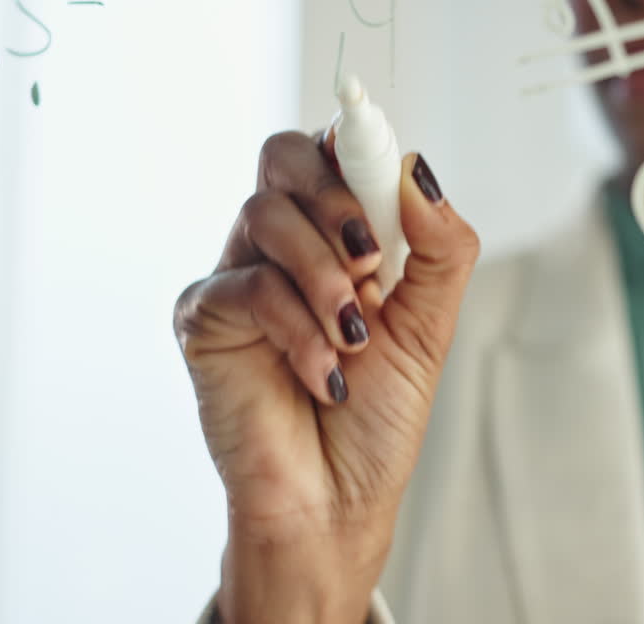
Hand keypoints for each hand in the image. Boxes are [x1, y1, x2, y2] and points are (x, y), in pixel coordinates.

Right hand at [174, 129, 478, 622]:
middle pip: (284, 156)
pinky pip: (247, 285)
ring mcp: (240, 275)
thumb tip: (418, 172)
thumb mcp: (430, 324)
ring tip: (353, 335)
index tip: (385, 168)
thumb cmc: (378, 415)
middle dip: (335, 199)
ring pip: (265, 213)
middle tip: (373, 260)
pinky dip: (297, 329)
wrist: (337, 498)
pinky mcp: (204, 316)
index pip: (335, 153)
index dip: (357, 146)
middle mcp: (285, 244)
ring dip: (324, 276)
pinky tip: (323, 374)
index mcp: (338, 235)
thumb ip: (439, 247)